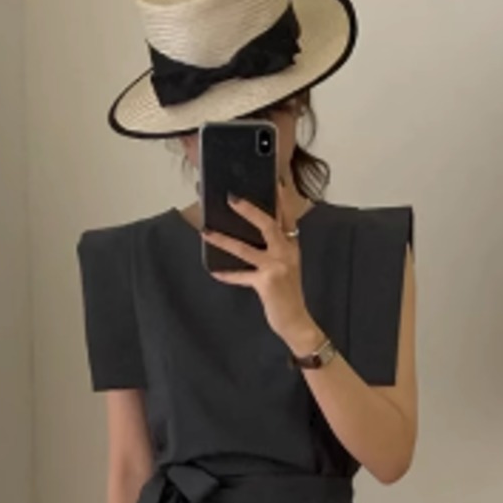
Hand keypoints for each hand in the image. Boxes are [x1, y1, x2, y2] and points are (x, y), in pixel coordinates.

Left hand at [202, 180, 323, 356]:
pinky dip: (228, 274)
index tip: (274, 180)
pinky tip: (214, 271)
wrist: (296, 321)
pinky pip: (242, 276)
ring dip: (224, 240)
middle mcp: (286, 253)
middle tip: (231, 197)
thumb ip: (273, 249)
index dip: (281, 197)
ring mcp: (277, 268)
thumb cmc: (286, 293)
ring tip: (206, 232)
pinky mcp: (266, 283)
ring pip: (246, 249)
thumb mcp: (285, 266)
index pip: (286, 216)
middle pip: (268, 224)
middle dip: (249, 209)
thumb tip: (247, 234)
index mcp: (291, 245)